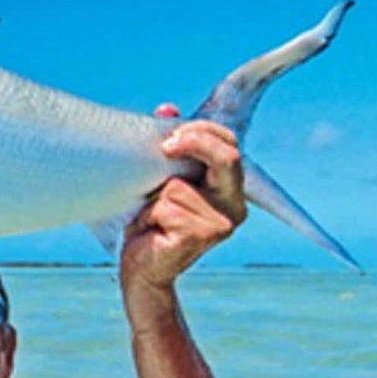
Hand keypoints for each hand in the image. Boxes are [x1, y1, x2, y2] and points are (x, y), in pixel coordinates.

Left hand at [121, 107, 246, 293]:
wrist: (142, 269)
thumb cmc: (151, 222)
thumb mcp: (161, 179)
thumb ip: (170, 145)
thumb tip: (167, 108)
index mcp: (231, 189)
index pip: (229, 144)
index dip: (202, 131)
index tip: (170, 135)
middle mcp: (235, 207)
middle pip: (226, 157)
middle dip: (193, 144)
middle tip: (165, 148)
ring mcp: (222, 223)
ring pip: (179, 186)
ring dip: (154, 198)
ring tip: (152, 216)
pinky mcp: (201, 236)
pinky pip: (166, 207)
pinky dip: (149, 215)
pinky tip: (153, 230)